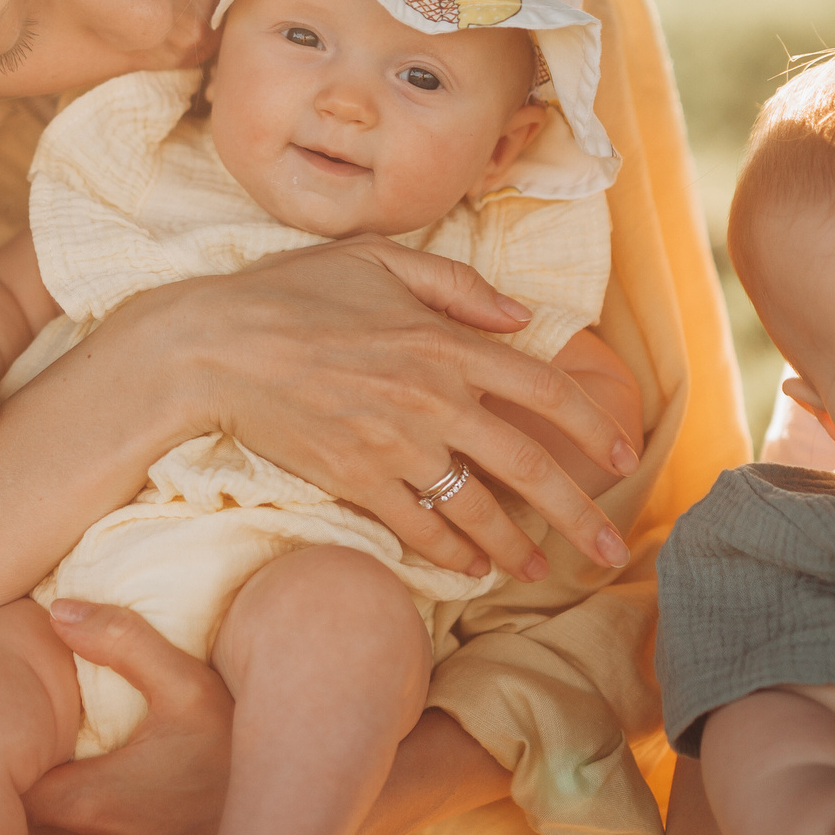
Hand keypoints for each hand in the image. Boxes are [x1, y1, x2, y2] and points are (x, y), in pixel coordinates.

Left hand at [22, 601, 230, 834]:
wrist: (292, 830)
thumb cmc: (239, 755)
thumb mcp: (187, 684)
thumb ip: (121, 641)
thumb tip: (59, 610)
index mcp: (88, 803)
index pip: (5, 785)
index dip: (7, 750)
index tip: (24, 718)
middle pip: (23, 815)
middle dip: (26, 774)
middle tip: (43, 731)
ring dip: (55, 806)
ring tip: (72, 759)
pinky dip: (86, 832)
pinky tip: (113, 797)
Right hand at [116, 235, 639, 579]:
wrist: (213, 346)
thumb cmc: (291, 292)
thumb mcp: (378, 260)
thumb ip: (457, 286)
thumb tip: (519, 317)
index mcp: (446, 341)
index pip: (544, 390)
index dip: (592, 427)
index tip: (622, 457)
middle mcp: (431, 398)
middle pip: (527, 466)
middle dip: (576, 515)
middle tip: (609, 551)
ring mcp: (393, 445)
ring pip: (475, 509)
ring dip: (516, 547)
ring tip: (540, 573)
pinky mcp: (354, 480)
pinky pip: (416, 528)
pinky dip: (448, 555)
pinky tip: (470, 571)